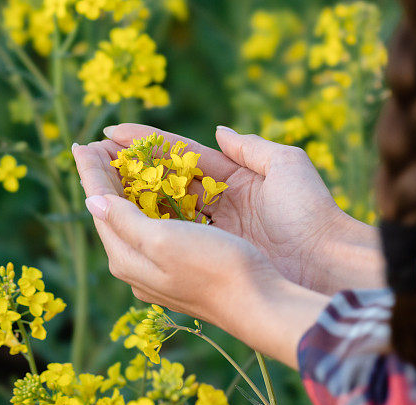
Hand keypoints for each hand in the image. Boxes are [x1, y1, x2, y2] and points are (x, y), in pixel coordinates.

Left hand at [72, 140, 328, 367]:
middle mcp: (138, 267)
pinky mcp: (182, 271)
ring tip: (125, 163)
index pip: (100, 205)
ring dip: (129, 191)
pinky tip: (159, 197)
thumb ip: (124, 220)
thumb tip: (92, 200)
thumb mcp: (162, 240)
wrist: (257, 303)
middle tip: (100, 146)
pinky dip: (152, 207)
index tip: (82, 143)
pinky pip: (157, 232)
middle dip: (106, 179)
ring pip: (135, 223)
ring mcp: (160, 272)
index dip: (92, 172)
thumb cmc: (212, 267)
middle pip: (114, 214)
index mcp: (127, 257)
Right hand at [101, 123, 384, 293]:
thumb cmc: (311, 212)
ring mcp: (212, 233)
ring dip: (126, 194)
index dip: (147, 142)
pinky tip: (113, 211)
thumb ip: (251, 147)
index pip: (182, 156)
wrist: (326, 263)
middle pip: (164, 182)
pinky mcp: (209, 256)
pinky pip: (167, 237)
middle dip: (127, 167)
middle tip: (89, 152)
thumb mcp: (287, 167)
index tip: (111, 130)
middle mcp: (219, 207)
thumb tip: (218, 131)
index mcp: (236, 180)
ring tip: (91, 174)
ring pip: (160, 209)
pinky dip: (142, 225)